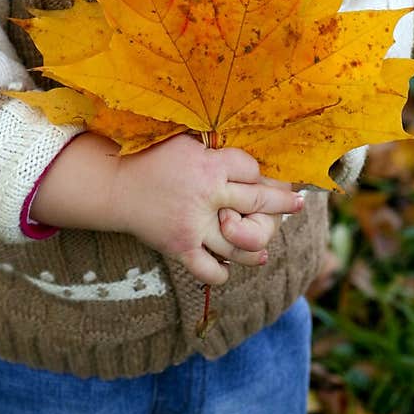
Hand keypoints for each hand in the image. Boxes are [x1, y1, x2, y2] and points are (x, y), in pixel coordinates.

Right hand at [106, 134, 302, 286]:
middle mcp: (207, 195)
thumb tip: (247, 150)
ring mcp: (195, 225)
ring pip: (241, 243)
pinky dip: (223, 270)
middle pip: (258, 202)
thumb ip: (215, 149)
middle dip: (282, 202)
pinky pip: (211, 268)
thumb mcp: (185, 142)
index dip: (262, 172)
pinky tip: (230, 265)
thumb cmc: (151, 158)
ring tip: (265, 247)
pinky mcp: (181, 247)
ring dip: (258, 245)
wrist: (115, 185)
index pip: (252, 169)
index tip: (267, 175)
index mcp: (209, 165)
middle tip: (297, 203)